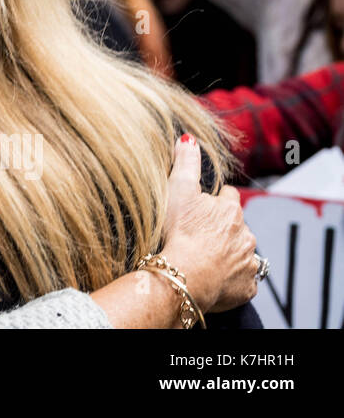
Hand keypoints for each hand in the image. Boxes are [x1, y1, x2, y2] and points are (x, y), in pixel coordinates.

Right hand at [159, 135, 257, 314]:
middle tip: (199, 236)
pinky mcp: (247, 287)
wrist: (185, 276)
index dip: (214, 200)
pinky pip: (242, 280)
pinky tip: (213, 278)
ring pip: (241, 253)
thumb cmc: (180, 231)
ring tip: (204, 258)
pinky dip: (231, 279)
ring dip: (228, 253)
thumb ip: (186, 163)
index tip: (200, 209)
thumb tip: (189, 138)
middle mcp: (246, 234)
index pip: (228, 196)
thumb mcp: (178, 190)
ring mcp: (248, 262)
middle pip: (236, 226)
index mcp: (231, 210)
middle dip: (222, 229)